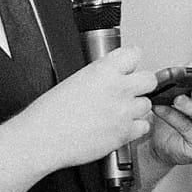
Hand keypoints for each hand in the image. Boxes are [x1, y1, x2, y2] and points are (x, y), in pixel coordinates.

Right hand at [24, 45, 156, 172]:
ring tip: (118, 112)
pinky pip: (143, 126)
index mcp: (105, 70)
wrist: (41, 138)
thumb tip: (115, 73)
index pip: (135, 54)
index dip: (130, 62)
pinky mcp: (124, 133)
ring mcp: (123, 112)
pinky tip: (119, 126)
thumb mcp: (76, 78)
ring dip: (136, 108)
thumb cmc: (50, 112)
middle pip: (150, 80)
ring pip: (147, 104)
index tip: (127, 67)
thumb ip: (101, 74)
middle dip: (140, 85)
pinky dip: (134, 128)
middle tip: (127, 91)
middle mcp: (119, 88)